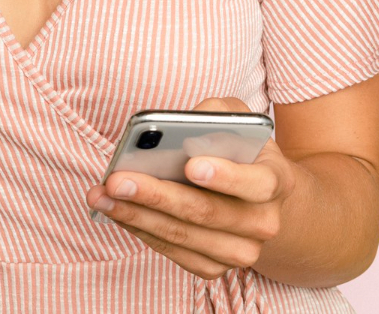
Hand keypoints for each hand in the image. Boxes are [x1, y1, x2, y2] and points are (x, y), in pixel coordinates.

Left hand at [86, 97, 298, 279]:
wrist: (259, 200)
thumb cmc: (241, 149)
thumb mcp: (239, 119)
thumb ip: (218, 111)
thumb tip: (187, 121)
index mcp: (276, 181)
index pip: (256, 183)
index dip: (225, 176)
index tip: (192, 165)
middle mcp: (263, 222)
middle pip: (206, 213)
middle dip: (157, 195)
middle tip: (118, 180)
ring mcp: (240, 251)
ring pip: (182, 236)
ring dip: (137, 216)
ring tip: (102, 195)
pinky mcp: (214, 267)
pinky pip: (172, 252)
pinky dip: (141, 230)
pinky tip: (117, 210)